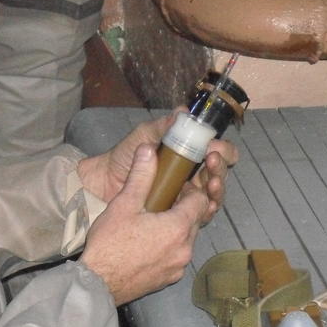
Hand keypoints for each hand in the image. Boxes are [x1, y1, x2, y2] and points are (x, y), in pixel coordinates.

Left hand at [76, 110, 238, 218]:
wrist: (103, 183)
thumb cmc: (124, 158)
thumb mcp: (144, 137)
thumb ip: (163, 126)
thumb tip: (183, 111)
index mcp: (189, 155)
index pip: (217, 151)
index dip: (222, 149)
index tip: (214, 146)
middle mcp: (194, 175)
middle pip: (219, 172)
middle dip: (220, 167)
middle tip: (213, 160)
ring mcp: (188, 196)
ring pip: (214, 193)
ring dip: (217, 187)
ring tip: (211, 182)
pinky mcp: (180, 215)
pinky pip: (202, 214)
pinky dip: (208, 209)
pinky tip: (207, 204)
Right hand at [80, 143, 209, 305]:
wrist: (97, 283)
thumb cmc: (110, 244)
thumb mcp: (124, 204)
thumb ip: (141, 176)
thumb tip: (148, 149)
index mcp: (179, 227)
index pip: (201, 201)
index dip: (190, 191)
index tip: (175, 187)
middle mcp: (186, 248)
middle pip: (195, 221)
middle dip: (183, 209)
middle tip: (162, 201)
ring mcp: (179, 266)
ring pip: (186, 240)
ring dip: (176, 229)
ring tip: (153, 222)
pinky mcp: (169, 279)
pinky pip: (177, 257)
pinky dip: (169, 247)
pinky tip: (149, 243)